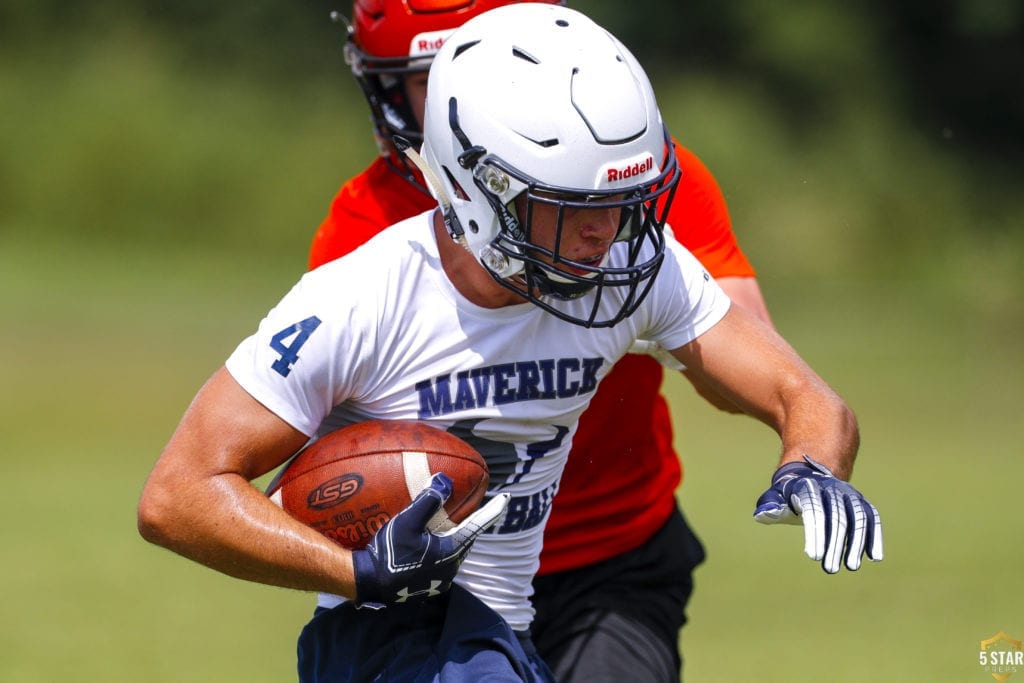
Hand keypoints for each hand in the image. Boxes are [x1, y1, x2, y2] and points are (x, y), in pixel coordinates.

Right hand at [352, 473, 508, 606]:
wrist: (368, 583)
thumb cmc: (388, 552)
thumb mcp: (407, 521)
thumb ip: (428, 501)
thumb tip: (445, 481)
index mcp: (451, 552)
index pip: (477, 525)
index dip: (493, 511)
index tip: (505, 498)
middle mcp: (451, 568)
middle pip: (464, 539)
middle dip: (467, 523)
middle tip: (464, 508)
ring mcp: (440, 580)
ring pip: (452, 551)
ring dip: (449, 537)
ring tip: (441, 525)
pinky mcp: (428, 586)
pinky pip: (440, 562)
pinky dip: (437, 549)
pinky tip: (424, 544)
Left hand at [753, 455, 882, 572]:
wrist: (810, 475)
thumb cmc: (789, 494)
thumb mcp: (776, 496)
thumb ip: (770, 506)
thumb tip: (762, 515)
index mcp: (808, 486)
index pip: (813, 510)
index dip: (814, 533)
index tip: (813, 557)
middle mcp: (832, 488)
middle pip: (837, 516)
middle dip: (835, 543)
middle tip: (830, 569)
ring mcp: (849, 494)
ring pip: (857, 517)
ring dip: (856, 543)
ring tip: (851, 566)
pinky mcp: (860, 502)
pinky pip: (871, 518)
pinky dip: (874, 536)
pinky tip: (874, 557)